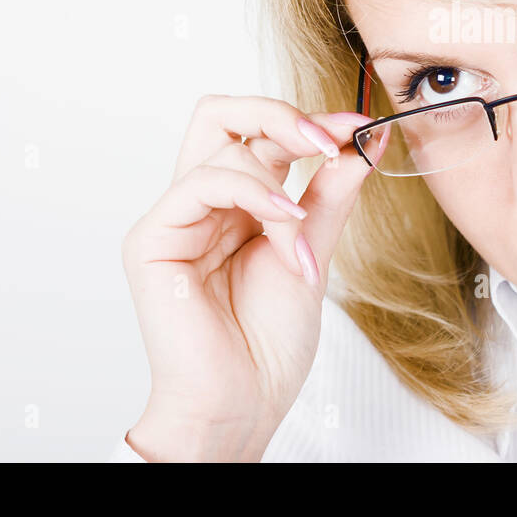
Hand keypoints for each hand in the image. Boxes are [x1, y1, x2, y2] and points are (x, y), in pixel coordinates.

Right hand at [119, 95, 382, 460]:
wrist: (243, 402)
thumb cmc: (268, 342)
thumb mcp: (313, 252)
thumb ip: (330, 196)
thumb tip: (363, 143)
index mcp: (236, 202)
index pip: (260, 133)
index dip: (309, 120)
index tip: (359, 125)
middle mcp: (201, 202)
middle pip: (224, 114)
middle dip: (282, 115)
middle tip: (329, 139)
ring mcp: (175, 217)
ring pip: (221, 144)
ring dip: (279, 182)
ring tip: (303, 234)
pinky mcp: (153, 239)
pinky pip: (202, 183)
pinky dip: (253, 194)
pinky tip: (286, 223)